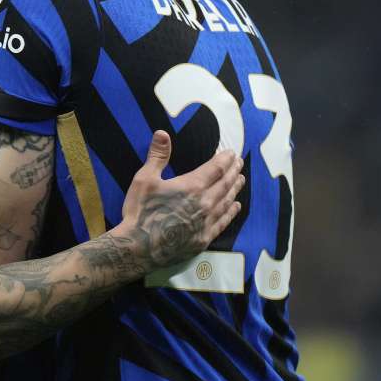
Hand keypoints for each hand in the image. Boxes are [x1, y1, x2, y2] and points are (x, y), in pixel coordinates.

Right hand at [117, 131, 243, 270]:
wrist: (139, 246)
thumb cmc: (140, 211)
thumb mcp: (144, 179)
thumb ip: (157, 156)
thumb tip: (162, 133)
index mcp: (191, 186)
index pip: (215, 169)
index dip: (225, 160)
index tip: (232, 153)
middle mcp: (204, 203)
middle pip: (225, 184)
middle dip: (233, 172)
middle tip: (239, 163)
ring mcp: (206, 222)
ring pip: (226, 202)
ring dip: (235, 189)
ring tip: (241, 180)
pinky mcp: (204, 238)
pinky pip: (223, 222)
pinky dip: (231, 212)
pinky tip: (236, 207)